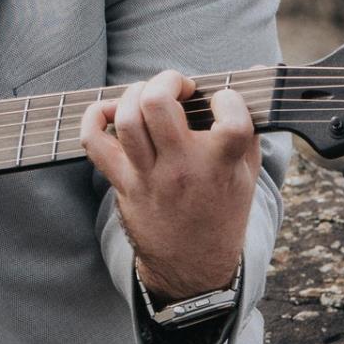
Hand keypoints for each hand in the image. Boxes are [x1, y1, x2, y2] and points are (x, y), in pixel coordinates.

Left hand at [79, 69, 259, 300]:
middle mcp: (183, 169)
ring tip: (149, 96)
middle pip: (157, 104)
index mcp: (222, 165)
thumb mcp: (248, 174)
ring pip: (126, 119)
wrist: (193, 267)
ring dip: (134, 94)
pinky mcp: (123, 183)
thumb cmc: (222, 212)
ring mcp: (149, 177)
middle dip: (167, 81)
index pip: (231, 120)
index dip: (228, 99)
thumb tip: (250, 77)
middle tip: (178, 87)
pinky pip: (94, 142)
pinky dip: (94, 116)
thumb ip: (248, 127)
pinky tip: (110, 111)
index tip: (223, 102)